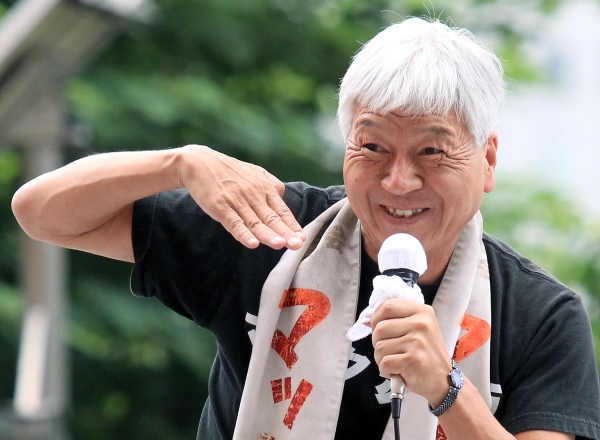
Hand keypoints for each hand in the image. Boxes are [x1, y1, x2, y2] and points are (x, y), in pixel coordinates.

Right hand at [178, 145, 305, 249]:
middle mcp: (253, 194)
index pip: (281, 210)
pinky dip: (243, 234)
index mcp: (264, 187)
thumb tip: (283, 199)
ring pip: (255, 222)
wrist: (198, 163)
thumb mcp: (254, 172)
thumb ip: (271, 185)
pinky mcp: (220, 206)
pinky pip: (234, 223)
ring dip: (268, 235)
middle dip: (285, 232)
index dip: (292, 225)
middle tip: (297, 245)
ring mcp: (236, 200)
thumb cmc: (228, 171)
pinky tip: (252, 243)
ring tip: (280, 245)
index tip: (302, 238)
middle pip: (272, 217)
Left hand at [371, 298, 451, 406]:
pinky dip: (386, 370)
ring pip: (379, 346)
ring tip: (396, 361)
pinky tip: (397, 370)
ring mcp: (417, 342)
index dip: (376, 317)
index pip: (388, 306)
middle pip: (380, 327)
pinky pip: (384, 362)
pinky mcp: (412, 360)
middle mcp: (421, 324)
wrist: (443, 380)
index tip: (378, 327)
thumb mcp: (418, 328)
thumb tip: (366, 320)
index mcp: (422, 312)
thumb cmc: (426, 353)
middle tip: (390, 350)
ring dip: (381, 358)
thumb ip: (396, 319)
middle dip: (377, 341)